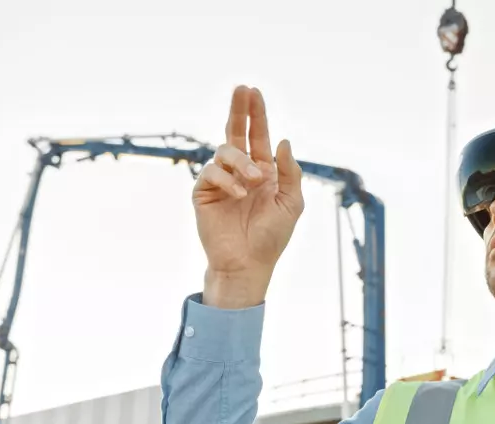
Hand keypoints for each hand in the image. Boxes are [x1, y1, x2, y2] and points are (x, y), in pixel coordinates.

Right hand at [193, 85, 303, 307]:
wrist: (248, 263)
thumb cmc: (272, 236)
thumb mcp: (291, 202)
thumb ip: (290, 172)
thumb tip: (283, 141)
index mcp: (263, 171)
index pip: (258, 137)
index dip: (256, 115)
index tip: (253, 92)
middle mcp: (241, 171)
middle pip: (236, 133)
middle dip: (240, 110)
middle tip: (242, 90)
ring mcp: (221, 180)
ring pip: (225, 151)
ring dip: (242, 161)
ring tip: (255, 181)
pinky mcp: (203, 192)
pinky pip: (212, 173)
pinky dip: (228, 181)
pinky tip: (239, 195)